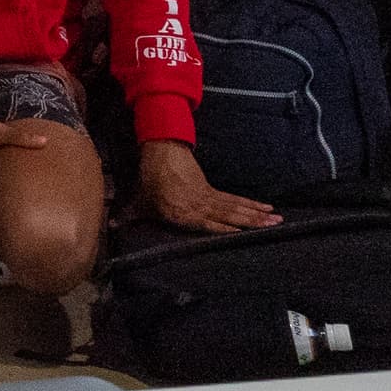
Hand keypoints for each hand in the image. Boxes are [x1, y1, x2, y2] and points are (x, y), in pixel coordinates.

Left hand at [139, 140, 280, 233]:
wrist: (160, 154)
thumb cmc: (149, 181)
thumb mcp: (139, 201)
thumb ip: (129, 216)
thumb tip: (112, 225)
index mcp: (183, 213)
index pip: (209, 225)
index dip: (226, 230)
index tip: (244, 236)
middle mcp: (200, 207)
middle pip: (231, 216)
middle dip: (253, 222)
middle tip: (275, 226)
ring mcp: (209, 198)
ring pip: (237, 208)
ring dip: (258, 214)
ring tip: (278, 219)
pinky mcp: (212, 191)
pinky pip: (235, 200)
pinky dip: (251, 204)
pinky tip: (266, 208)